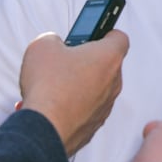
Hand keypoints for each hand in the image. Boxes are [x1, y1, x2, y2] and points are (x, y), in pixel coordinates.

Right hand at [17, 31, 127, 155]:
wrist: (44, 128)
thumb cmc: (48, 85)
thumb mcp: (43, 45)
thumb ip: (53, 39)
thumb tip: (55, 46)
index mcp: (109, 57)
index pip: (119, 38)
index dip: (104, 33)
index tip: (90, 34)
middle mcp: (113, 82)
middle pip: (105, 65)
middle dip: (85, 61)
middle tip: (64, 60)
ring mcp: (105, 106)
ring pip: (95, 89)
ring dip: (78, 85)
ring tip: (52, 85)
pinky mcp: (94, 126)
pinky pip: (85, 110)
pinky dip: (72, 106)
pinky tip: (51, 105)